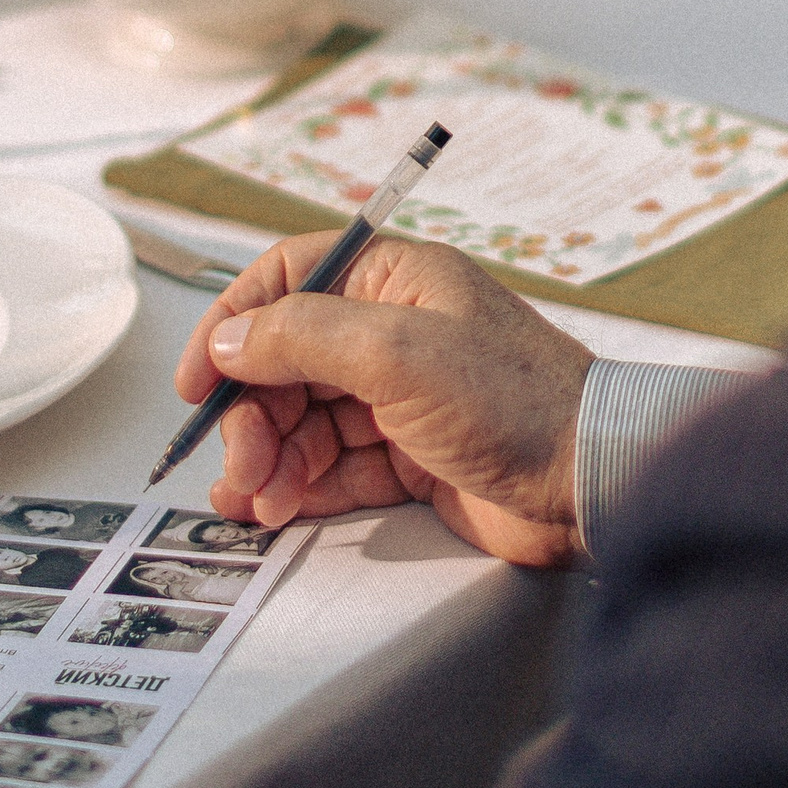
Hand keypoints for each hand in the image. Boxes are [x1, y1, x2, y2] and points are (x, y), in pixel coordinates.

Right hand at [171, 233, 592, 566]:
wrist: (590, 483)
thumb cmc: (517, 402)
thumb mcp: (396, 352)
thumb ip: (302, 337)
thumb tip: (231, 339)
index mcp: (395, 280)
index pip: (287, 281)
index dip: (232, 325)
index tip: (197, 380)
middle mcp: (394, 330)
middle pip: (285, 361)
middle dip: (251, 414)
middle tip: (238, 463)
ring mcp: (401, 396)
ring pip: (304, 419)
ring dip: (268, 457)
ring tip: (253, 498)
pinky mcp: (410, 456)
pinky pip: (333, 465)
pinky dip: (298, 485)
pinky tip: (274, 508)